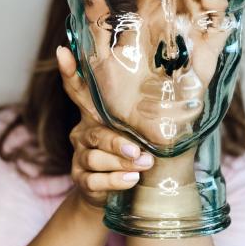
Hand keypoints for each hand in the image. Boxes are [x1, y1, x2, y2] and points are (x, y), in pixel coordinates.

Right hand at [56, 46, 154, 209]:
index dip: (69, 72)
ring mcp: (79, 156)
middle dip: (116, 143)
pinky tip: (131, 179)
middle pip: (94, 133)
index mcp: (94, 116)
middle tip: (139, 151)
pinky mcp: (80, 178)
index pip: (77, 91)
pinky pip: (94, 179)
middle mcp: (82, 133)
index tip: (63, 51)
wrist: (112, 194)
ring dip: (121, 162)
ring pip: (95, 157)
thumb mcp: (137, 134)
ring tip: (143, 165)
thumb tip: (181, 99)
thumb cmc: (131, 156)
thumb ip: (145, 119)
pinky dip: (114, 180)